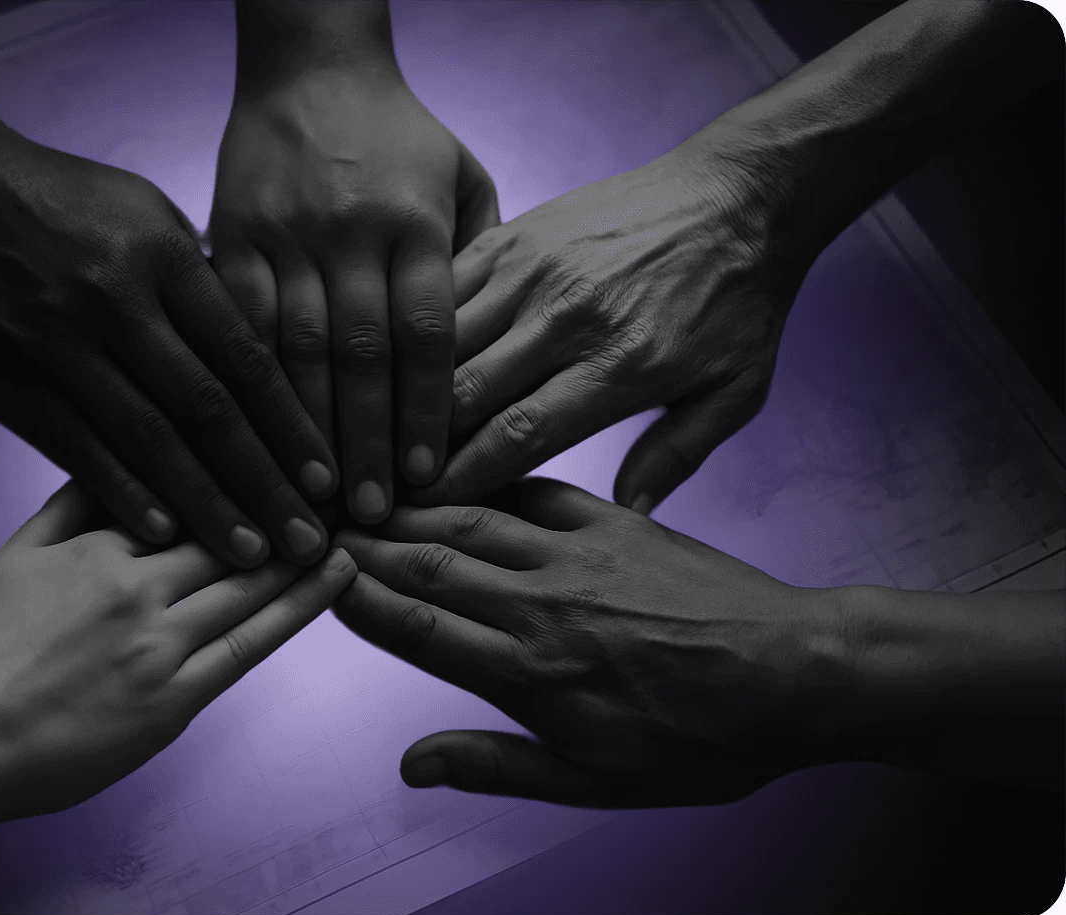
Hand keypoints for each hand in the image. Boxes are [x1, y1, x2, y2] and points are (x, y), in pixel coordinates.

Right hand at [0, 130, 339, 568]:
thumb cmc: (53, 197)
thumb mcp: (142, 210)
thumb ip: (198, 278)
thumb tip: (257, 333)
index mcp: (164, 258)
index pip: (245, 357)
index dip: (290, 426)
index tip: (327, 478)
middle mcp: (118, 302)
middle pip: (209, 410)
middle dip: (265, 481)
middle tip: (308, 538)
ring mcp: (59, 344)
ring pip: (147, 438)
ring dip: (204, 503)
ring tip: (250, 553)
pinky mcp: (6, 379)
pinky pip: (75, 446)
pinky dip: (122, 490)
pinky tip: (163, 531)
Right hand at [0, 482, 356, 823]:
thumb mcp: (14, 554)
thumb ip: (69, 502)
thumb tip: (122, 455)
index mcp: (97, 541)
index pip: (188, 485)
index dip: (244, 461)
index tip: (291, 438)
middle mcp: (134, 582)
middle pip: (231, 525)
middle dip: (291, 493)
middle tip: (346, 464)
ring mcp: (158, 642)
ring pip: (251, 578)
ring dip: (308, 542)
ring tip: (358, 510)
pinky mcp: (174, 698)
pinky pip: (251, 644)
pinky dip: (300, 606)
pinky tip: (336, 575)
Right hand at [210, 66, 499, 522]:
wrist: (308, 65)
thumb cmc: (400, 135)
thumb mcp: (462, 180)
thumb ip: (479, 261)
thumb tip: (486, 356)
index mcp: (416, 221)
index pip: (426, 334)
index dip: (427, 411)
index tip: (429, 476)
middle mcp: (349, 231)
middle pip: (359, 356)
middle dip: (366, 442)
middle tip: (372, 514)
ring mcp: (283, 234)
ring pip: (292, 349)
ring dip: (303, 431)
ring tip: (315, 497)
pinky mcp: (229, 234)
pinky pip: (234, 322)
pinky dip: (243, 385)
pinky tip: (251, 439)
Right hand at [332, 478, 847, 807]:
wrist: (797, 674)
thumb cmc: (704, 741)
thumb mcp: (597, 782)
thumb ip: (497, 765)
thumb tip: (413, 766)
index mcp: (530, 671)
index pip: (416, 626)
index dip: (356, 599)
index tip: (313, 575)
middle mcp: (541, 603)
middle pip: (428, 562)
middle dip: (365, 542)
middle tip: (315, 519)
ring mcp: (577, 554)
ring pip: (470, 518)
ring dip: (410, 506)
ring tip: (364, 492)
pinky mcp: (615, 521)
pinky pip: (535, 489)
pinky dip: (487, 477)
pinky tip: (457, 469)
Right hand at [415, 147, 803, 512]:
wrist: (740, 193)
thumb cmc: (739, 298)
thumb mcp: (735, 390)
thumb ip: (676, 455)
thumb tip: (627, 514)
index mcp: (619, 364)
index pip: (517, 436)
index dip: (462, 479)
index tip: (426, 509)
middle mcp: (566, 317)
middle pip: (464, 393)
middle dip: (418, 445)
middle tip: (388, 479)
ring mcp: (534, 270)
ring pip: (441, 339)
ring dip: (407, 389)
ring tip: (381, 427)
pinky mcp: (516, 235)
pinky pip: (446, 286)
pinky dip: (418, 326)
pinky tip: (401, 360)